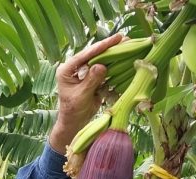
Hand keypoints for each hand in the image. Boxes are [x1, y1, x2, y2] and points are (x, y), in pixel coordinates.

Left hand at [49, 34, 124, 152]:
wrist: (75, 123)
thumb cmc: (73, 111)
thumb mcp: (81, 96)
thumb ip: (90, 81)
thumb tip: (102, 66)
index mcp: (67, 69)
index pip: (85, 55)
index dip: (100, 47)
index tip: (114, 40)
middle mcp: (75, 67)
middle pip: (94, 54)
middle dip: (109, 47)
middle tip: (123, 38)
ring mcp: (85, 72)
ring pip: (100, 60)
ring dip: (113, 54)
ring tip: (127, 45)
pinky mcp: (93, 78)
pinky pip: (104, 69)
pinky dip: (114, 65)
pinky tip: (125, 58)